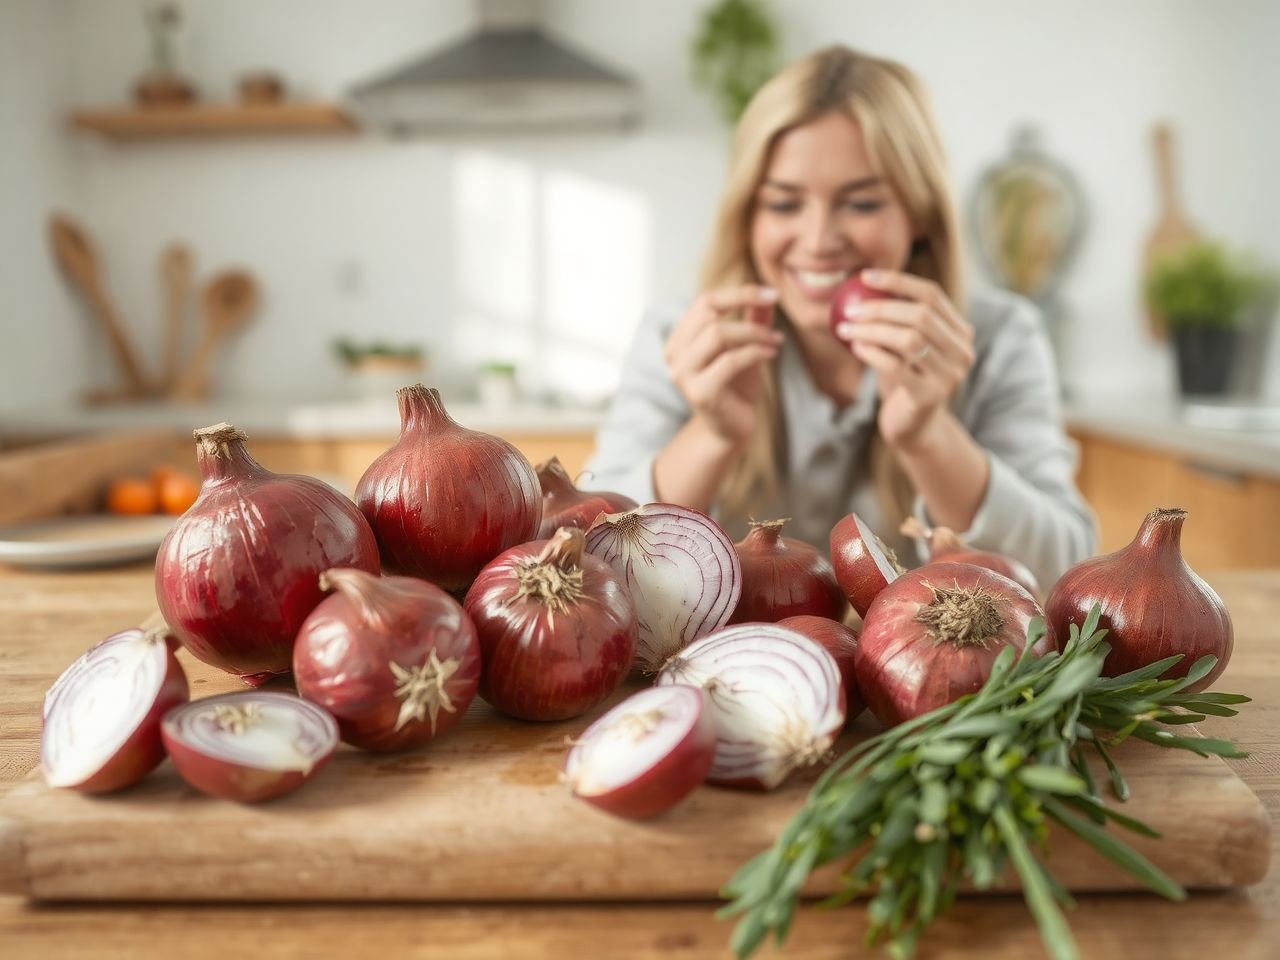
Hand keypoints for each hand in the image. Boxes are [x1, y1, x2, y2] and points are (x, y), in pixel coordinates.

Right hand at [663, 285, 782, 446]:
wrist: (730, 428)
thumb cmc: (736, 386)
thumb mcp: (745, 347)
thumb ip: (752, 320)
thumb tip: (767, 294)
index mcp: (680, 338)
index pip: (705, 302)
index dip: (739, 293)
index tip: (772, 294)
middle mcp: (674, 353)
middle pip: (710, 314)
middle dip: (748, 315)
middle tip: (774, 326)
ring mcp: (683, 374)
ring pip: (717, 334)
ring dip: (754, 334)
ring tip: (775, 341)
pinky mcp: (700, 392)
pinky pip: (730, 361)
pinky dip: (756, 353)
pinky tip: (772, 355)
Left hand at [833, 269, 974, 448]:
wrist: (913, 425)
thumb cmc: (905, 377)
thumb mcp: (905, 344)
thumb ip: (898, 317)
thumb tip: (862, 282)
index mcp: (960, 332)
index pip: (932, 295)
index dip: (898, 281)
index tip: (865, 277)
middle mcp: (962, 352)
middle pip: (921, 315)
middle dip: (881, 308)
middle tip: (850, 308)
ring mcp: (949, 375)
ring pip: (908, 339)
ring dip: (871, 330)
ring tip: (845, 328)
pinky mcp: (929, 396)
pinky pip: (896, 366)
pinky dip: (871, 352)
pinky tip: (854, 347)